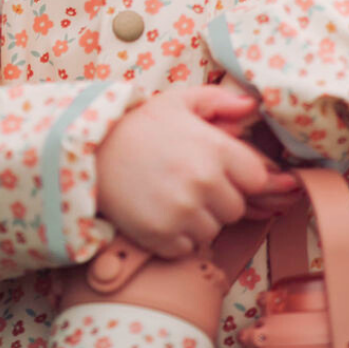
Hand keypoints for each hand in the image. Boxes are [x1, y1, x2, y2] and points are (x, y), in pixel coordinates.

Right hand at [94, 84, 278, 259]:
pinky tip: (159, 213)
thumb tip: (252, 105)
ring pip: (212, 231)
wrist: (90, 151)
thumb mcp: (179, 100)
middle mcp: (204, 182)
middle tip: (191, 183)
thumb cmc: (140, 124)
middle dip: (219, 200)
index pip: (258, 180)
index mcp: (216, 149)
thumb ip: (220, 100)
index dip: (241, 177)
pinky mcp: (161, 236)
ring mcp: (183, 212)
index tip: (220, 171)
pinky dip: (176, 237)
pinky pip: (187, 248)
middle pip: (236, 209)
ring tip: (172, 197)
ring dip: (198, 220)